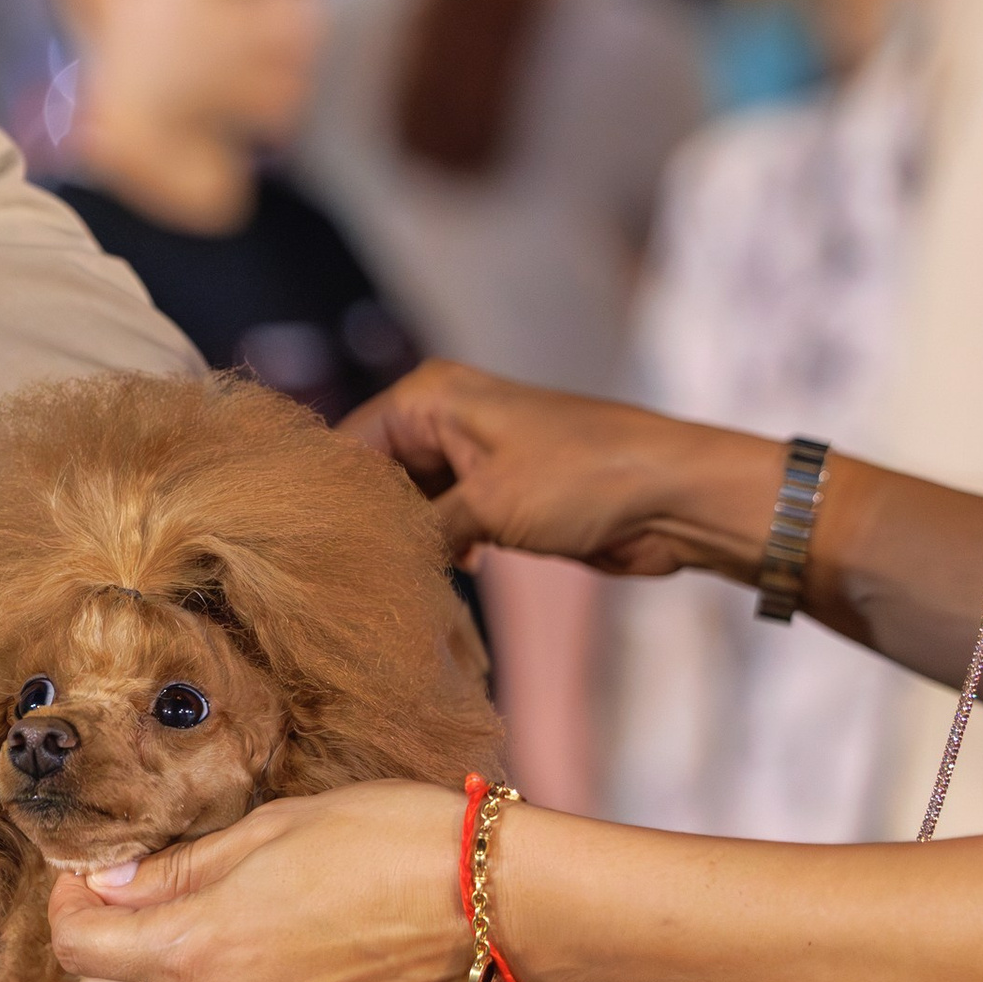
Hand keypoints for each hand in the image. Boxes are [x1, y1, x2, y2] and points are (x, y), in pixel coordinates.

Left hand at [47, 785, 473, 981]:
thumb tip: (107, 885)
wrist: (488, 901)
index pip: (76, 950)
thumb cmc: (381, 840)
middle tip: (131, 906)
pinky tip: (258, 969)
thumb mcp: (264, 830)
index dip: (68, 907)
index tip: (88, 878)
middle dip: (100, 957)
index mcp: (194, 945)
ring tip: (201, 935)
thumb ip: (176, 869)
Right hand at [344, 361, 775, 580]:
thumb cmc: (583, 479)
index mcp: (430, 396)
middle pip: (375, 475)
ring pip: (410, 504)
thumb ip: (418, 530)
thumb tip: (369, 562)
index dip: (329, 498)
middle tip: (343, 580)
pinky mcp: (500, 495)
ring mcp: (473, 457)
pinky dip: (437, 551)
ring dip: (404, 544)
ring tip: (384, 585)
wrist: (674, 496)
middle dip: (366, 525)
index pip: (348, 444)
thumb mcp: (486, 507)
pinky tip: (440, 580)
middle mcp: (445, 418)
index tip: (308, 551)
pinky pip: (445, 523)